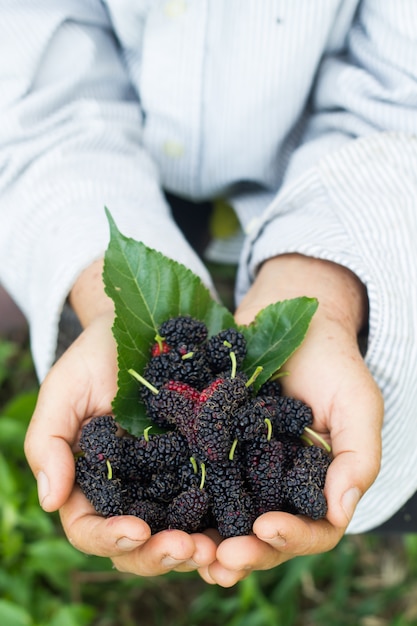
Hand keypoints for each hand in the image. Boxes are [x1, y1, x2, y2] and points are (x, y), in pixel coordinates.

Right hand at [24, 265, 216, 576]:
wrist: (147, 322)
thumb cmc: (99, 355)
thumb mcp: (66, 389)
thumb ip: (49, 441)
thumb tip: (49, 500)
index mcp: (93, 483)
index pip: (91, 527)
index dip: (109, 537)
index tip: (136, 529)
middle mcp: (133, 492)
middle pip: (139, 544)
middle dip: (159, 554)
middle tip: (187, 549)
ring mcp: (172, 482)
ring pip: (180, 533)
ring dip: (197, 549)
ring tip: (218, 550)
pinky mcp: (207, 465)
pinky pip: (218, 501)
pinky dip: (228, 520)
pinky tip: (246, 524)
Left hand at [197, 254, 383, 586]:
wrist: (286, 317)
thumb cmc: (331, 361)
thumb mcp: (357, 404)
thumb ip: (358, 456)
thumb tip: (340, 511)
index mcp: (316, 485)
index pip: (313, 528)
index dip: (294, 536)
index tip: (269, 527)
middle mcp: (277, 486)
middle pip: (263, 535)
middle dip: (244, 551)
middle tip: (219, 559)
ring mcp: (241, 469)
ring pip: (225, 518)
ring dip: (207, 541)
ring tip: (186, 552)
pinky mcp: (209, 448)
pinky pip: (194, 481)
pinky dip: (180, 501)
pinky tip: (159, 511)